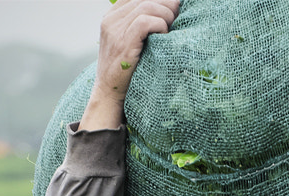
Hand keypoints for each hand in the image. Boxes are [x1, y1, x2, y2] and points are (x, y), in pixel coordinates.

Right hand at [81, 0, 179, 129]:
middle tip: (178, 17)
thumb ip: (139, 26)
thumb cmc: (126, 70)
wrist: (110, 94)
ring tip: (173, 28)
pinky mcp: (123, 42)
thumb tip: (168, 13)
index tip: (174, 9)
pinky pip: (145, 22)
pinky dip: (160, 25)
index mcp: (112, 16)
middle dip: (167, 5)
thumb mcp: (128, 42)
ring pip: (147, 6)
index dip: (159, 0)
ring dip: (166, 15)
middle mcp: (111, 19)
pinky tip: (165, 36)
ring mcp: (115, 30)